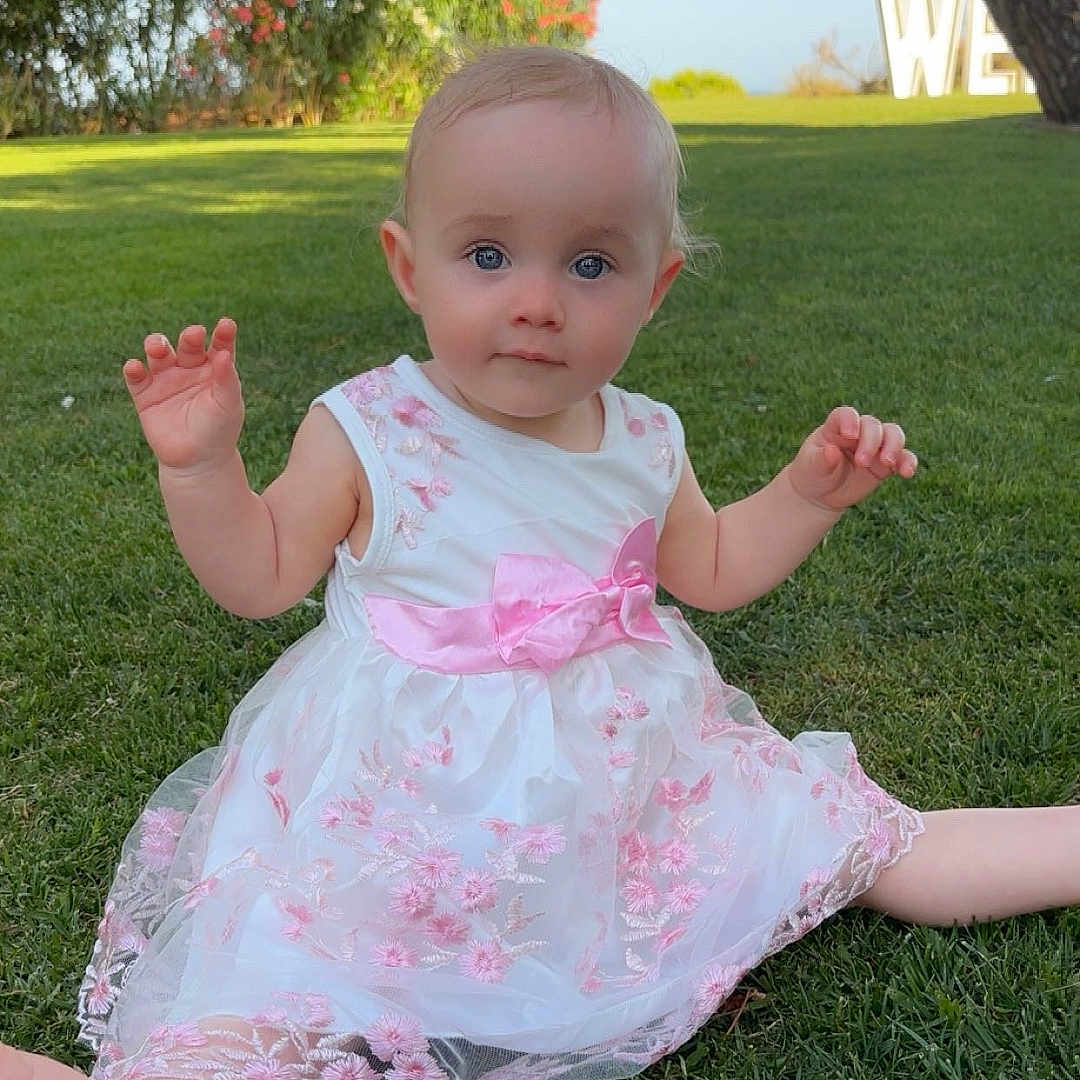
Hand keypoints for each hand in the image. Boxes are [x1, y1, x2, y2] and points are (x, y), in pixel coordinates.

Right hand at [123, 318, 243, 471]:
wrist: (197, 461)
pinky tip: (135, 367)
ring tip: (159, 347)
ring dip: (157, 346)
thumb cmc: (219, 430)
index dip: (222, 335)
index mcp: (214, 369)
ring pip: (158, 355)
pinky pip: (136, 378)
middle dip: (189, 338)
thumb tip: (224, 353)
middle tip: (193, 334)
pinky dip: (133, 370)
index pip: (219, 346)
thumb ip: (227, 379)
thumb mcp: (228, 404)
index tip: (227, 325)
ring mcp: (166, 380)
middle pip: (188, 346)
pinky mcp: (145, 395)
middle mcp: (189, 369)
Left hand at [786, 406, 917, 511]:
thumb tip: (832, 451)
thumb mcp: (811, 467)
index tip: (849, 435)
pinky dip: (908, 462)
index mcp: (835, 428)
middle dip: (871, 441)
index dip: (850, 420)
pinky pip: (903, 457)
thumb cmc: (813, 473)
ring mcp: (874, 446)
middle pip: (873, 425)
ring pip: (893, 435)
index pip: (845, 415)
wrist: (821, 494)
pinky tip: (907, 473)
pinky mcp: (885, 463)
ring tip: (887, 464)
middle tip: (861, 462)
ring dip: (893, 446)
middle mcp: (857, 432)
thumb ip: (821, 459)